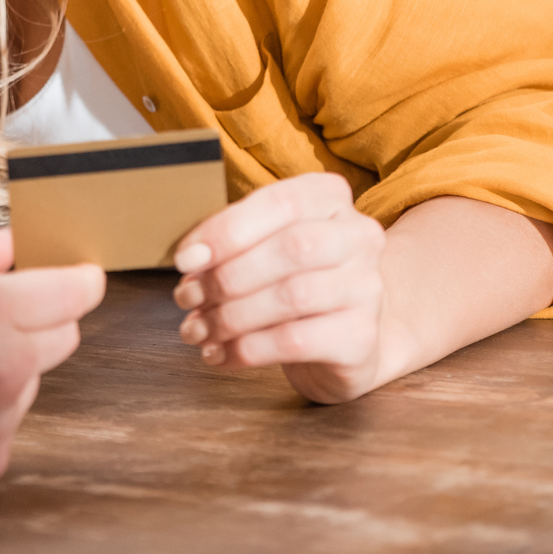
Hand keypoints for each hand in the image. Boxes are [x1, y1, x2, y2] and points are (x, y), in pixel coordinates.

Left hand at [170, 172, 388, 403]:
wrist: (344, 338)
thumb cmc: (292, 281)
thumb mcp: (263, 247)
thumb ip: (231, 243)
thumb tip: (191, 259)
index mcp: (329, 199)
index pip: (279, 203)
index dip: (227, 231)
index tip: (186, 260)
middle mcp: (358, 237)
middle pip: (291, 249)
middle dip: (226, 276)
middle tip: (188, 297)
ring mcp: (367, 288)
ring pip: (292, 296)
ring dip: (230, 317)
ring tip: (198, 329)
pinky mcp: (361, 338)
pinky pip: (295, 341)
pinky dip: (246, 349)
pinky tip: (221, 354)